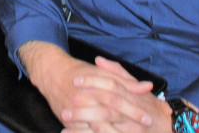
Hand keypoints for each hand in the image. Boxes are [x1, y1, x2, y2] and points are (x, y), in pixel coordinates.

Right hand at [18, 41, 161, 132]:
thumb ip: (124, 80)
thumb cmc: (78, 71)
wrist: (50, 72)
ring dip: (112, 132)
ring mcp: (74, 111)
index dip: (133, 109)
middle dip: (127, 123)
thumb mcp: (102, 72)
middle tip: (143, 130)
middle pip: (109, 113)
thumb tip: (146, 87)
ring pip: (96, 127)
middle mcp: (83, 99)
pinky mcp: (66, 121)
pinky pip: (82, 132)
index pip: (117, 99)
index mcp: (93, 86)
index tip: (148, 117)